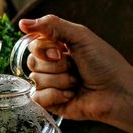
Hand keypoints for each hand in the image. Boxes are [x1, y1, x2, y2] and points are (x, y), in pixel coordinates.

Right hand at [19, 15, 132, 132]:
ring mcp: (50, 86)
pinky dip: (54, 95)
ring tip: (75, 83)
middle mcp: (52, 67)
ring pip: (35, 80)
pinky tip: (70, 95)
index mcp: (57, 49)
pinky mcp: (50, 104)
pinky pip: (37, 97)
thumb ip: (52, 25)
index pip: (33, 45)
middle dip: (55, 66)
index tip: (61, 51)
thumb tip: (23, 23)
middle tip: (73, 68)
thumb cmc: (104, 64)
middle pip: (32, 63)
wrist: (115, 92)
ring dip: (59, 81)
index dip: (43, 49)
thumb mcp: (80, 36)